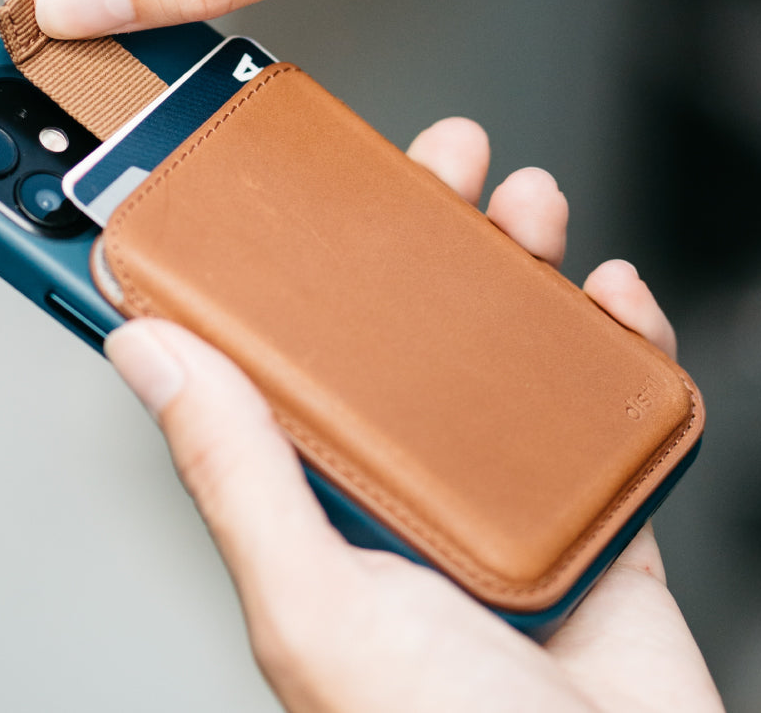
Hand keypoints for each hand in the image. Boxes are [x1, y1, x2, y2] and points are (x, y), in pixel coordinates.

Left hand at [105, 117, 722, 711]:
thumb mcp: (314, 597)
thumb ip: (234, 472)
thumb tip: (145, 352)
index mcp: (319, 503)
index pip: (285, 365)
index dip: (280, 274)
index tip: (281, 192)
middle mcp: (404, 488)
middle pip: (403, 333)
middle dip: (421, 236)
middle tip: (431, 164)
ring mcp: (499, 492)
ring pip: (503, 348)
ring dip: (515, 262)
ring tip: (521, 203)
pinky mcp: (591, 508)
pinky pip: (605, 401)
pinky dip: (615, 341)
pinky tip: (609, 298)